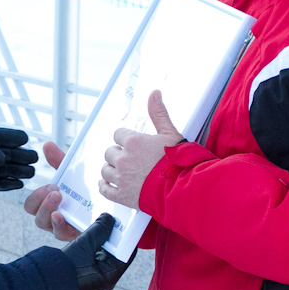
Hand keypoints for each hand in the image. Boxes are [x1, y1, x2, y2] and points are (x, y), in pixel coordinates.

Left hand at [0, 127, 37, 218]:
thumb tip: (2, 155)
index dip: (8, 136)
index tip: (24, 138)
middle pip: (0, 152)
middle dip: (17, 155)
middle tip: (33, 159)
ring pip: (0, 168)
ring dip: (15, 170)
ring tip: (30, 173)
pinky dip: (6, 184)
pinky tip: (18, 185)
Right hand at [23, 140, 80, 239]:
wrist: (108, 212)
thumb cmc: (84, 195)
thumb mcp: (73, 177)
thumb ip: (59, 161)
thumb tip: (47, 145)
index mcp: (49, 206)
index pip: (32, 205)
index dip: (37, 196)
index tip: (51, 185)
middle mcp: (52, 219)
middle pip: (36, 216)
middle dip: (42, 202)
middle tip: (55, 192)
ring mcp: (62, 229)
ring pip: (45, 225)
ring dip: (48, 211)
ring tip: (59, 200)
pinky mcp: (73, 236)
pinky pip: (60, 235)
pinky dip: (59, 226)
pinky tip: (63, 217)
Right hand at [61, 213, 134, 289]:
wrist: (46, 279)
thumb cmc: (66, 269)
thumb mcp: (85, 245)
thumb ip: (99, 230)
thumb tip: (108, 219)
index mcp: (110, 273)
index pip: (127, 253)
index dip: (126, 236)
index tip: (124, 222)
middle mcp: (104, 274)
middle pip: (115, 249)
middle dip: (112, 233)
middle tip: (110, 219)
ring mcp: (94, 271)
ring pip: (103, 249)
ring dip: (100, 235)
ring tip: (97, 223)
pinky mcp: (85, 267)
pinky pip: (93, 251)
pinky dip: (91, 240)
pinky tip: (86, 231)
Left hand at [98, 90, 183, 208]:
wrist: (183, 189)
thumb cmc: (179, 162)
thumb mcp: (170, 133)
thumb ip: (159, 113)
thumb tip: (154, 93)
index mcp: (133, 142)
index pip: (118, 135)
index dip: (125, 139)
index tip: (132, 144)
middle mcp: (123, 159)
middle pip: (109, 152)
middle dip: (118, 155)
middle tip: (129, 159)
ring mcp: (121, 178)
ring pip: (105, 170)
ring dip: (111, 170)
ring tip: (121, 172)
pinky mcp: (122, 196)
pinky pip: (105, 190)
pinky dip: (105, 187)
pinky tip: (108, 185)